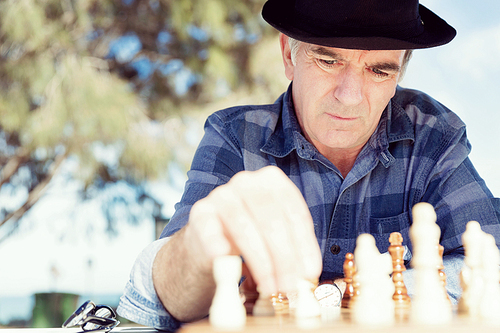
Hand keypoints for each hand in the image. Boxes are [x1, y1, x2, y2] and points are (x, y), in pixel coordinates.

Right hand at [185, 165, 321, 293]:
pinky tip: (223, 258)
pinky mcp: (200, 213)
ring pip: (244, 227)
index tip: (310, 272)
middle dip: (284, 258)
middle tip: (289, 286)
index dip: (304, 245)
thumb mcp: (276, 236)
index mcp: (272, 181)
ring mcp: (221, 195)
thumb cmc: (251, 236)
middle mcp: (247, 182)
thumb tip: (308, 273)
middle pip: (271, 220)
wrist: (211, 240)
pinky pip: (210, 230)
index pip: (294, 212)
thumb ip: (294, 249)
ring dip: (260, 262)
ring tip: (269, 287)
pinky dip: (216, 244)